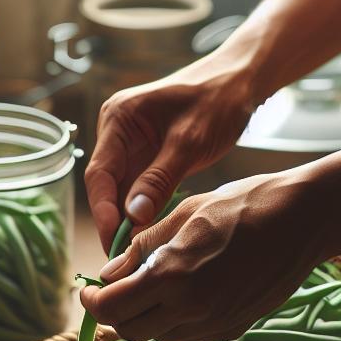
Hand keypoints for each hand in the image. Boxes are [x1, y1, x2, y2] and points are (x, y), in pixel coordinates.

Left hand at [77, 171, 326, 340]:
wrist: (303, 219)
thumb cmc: (243, 205)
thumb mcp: (183, 213)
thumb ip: (141, 248)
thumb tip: (108, 274)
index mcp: (172, 277)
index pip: (112, 308)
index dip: (92, 302)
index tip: (88, 290)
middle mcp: (191, 308)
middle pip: (132, 331)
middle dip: (115, 313)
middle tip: (113, 290)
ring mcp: (216, 322)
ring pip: (161, 337)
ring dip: (145, 319)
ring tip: (149, 288)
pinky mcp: (234, 326)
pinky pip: (190, 335)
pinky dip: (175, 322)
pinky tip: (183, 294)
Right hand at [85, 58, 260, 248]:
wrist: (241, 80)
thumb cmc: (218, 100)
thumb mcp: (190, 142)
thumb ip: (159, 178)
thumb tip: (132, 216)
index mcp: (119, 119)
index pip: (99, 173)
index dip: (103, 211)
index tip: (114, 242)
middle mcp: (118, 132)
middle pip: (107, 186)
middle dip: (114, 222)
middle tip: (125, 260)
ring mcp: (132, 145)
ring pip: (123, 192)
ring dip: (129, 221)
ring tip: (138, 256)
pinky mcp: (149, 157)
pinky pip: (140, 189)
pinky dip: (145, 212)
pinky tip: (152, 237)